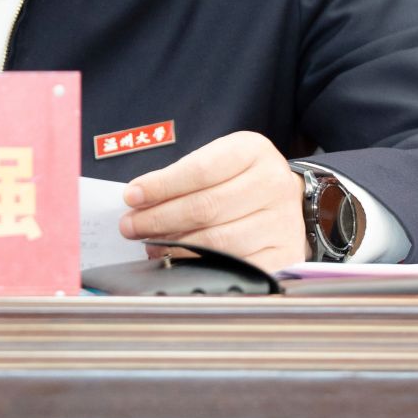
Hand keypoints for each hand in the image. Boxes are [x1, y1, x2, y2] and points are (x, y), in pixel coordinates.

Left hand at [118, 131, 308, 271]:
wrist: (285, 196)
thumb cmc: (240, 177)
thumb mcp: (217, 159)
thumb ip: (182, 175)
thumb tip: (139, 200)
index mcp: (253, 150)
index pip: (199, 170)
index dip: (161, 186)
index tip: (132, 196)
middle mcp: (273, 184)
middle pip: (206, 207)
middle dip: (160, 218)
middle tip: (131, 226)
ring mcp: (283, 221)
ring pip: (218, 240)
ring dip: (175, 246)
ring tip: (150, 244)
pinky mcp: (286, 253)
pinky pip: (235, 266)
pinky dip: (201, 266)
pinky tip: (179, 261)